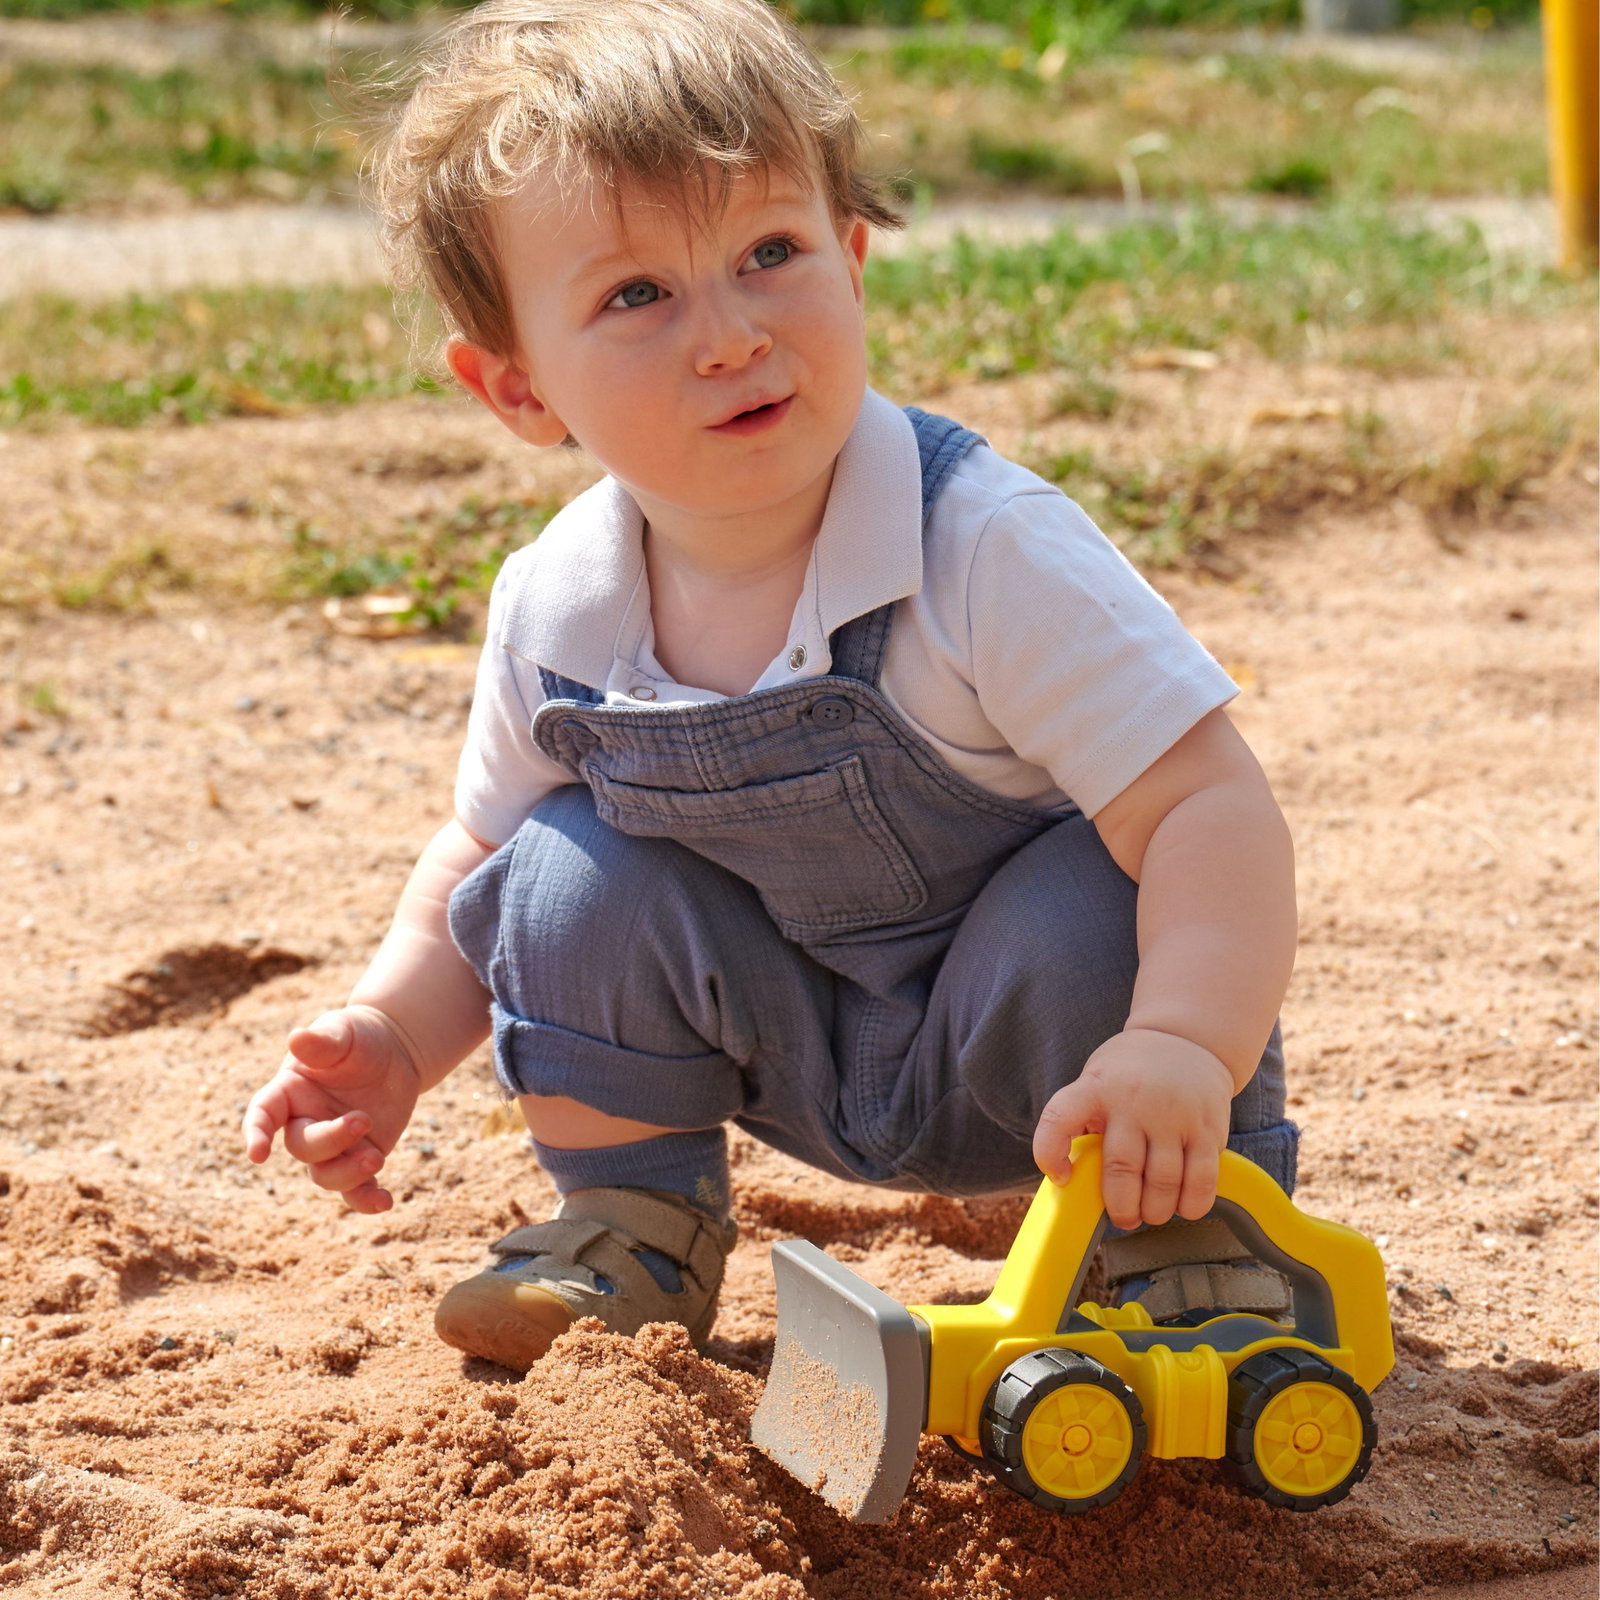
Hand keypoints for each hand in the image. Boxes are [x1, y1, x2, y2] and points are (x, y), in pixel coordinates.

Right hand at [242, 1005, 422, 1213]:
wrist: (394, 1050)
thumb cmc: (358, 1037)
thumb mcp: (342, 1031)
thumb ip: (321, 1040)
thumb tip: (296, 1038)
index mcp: (288, 1091)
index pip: (263, 1114)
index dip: (256, 1133)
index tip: (258, 1153)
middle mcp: (305, 1122)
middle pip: (303, 1147)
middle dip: (330, 1140)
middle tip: (363, 1120)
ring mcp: (333, 1145)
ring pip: (326, 1175)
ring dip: (349, 1174)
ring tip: (377, 1158)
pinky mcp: (360, 1156)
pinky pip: (357, 1189)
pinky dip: (367, 1200)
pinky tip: (385, 1202)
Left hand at [1033, 1028, 1232, 1229]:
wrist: (1185, 1038)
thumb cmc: (1128, 1073)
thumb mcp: (1096, 1081)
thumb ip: (1083, 1121)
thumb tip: (1072, 1177)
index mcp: (1094, 1089)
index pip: (1059, 1118)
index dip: (1049, 1153)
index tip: (1060, 1177)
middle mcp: (1132, 1101)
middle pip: (1121, 1169)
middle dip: (1121, 1207)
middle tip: (1124, 1217)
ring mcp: (1172, 1115)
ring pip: (1163, 1182)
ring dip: (1156, 1210)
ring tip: (1152, 1213)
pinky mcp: (1206, 1127)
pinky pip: (1202, 1179)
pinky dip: (1192, 1204)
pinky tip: (1184, 1207)